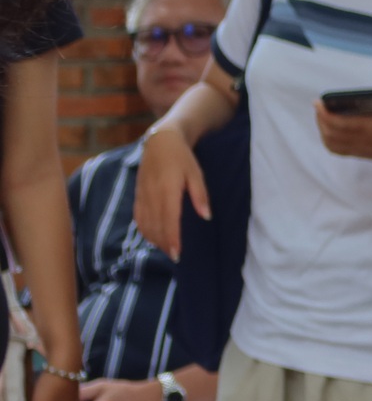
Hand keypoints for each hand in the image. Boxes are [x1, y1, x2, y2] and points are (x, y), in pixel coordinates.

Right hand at [132, 124, 205, 261]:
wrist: (160, 143)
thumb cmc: (182, 158)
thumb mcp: (196, 174)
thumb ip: (200, 195)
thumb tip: (206, 216)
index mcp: (167, 190)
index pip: (168, 220)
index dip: (172, 239)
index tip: (177, 254)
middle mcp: (151, 195)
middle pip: (155, 226)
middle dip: (164, 244)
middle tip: (175, 257)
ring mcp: (142, 196)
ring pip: (145, 224)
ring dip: (154, 239)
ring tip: (167, 250)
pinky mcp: (137, 196)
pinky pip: (138, 218)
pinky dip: (145, 230)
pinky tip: (154, 237)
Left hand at [313, 78, 371, 165]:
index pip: (341, 124)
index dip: (325, 114)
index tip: (318, 102)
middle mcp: (363, 140)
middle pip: (331, 133)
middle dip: (320, 119)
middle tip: (319, 106)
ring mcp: (360, 149)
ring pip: (331, 143)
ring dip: (322, 130)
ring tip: (322, 117)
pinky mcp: (360, 154)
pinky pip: (337, 151)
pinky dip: (327, 141)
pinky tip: (327, 132)